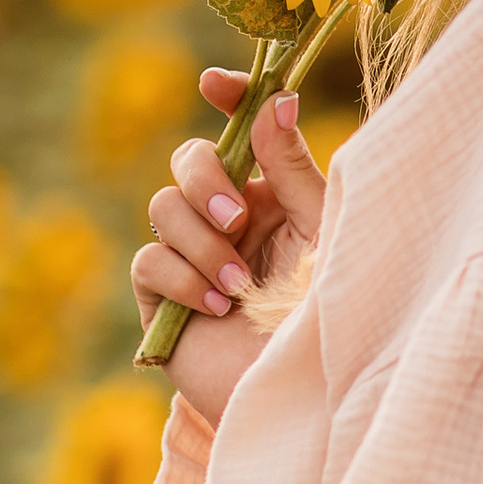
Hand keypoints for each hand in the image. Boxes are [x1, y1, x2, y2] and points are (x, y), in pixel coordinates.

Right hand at [134, 70, 329, 428]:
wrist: (312, 400)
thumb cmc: (334, 318)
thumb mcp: (322, 235)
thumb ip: (293, 169)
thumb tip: (276, 98)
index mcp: (272, 197)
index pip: (241, 133)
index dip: (226, 100)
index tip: (213, 83)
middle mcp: (229, 222)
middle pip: (188, 160)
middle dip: (204, 176)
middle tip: (237, 216)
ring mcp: (193, 260)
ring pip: (163, 207)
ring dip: (200, 240)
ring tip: (239, 287)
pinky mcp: (163, 302)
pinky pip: (148, 261)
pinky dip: (181, 277)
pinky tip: (217, 307)